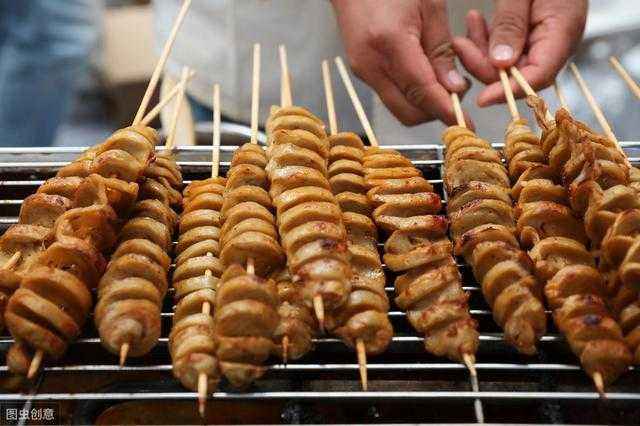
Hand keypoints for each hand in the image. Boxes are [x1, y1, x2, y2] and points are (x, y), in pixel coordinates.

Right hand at [332, 0, 471, 126]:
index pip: (422, 92)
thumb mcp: (430, 7)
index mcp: (390, 44)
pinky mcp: (361, 71)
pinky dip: (411, 94)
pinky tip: (422, 73)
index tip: (467, 125)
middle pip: (408, 113)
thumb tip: (454, 88)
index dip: (446, 111)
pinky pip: (390, 95)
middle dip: (436, 111)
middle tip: (457, 92)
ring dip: (424, 104)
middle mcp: (371, 65)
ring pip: (399, 107)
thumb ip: (441, 50)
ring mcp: (363, 71)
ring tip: (440, 78)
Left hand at [452, 0, 586, 106]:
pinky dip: (487, 40)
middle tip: (461, 46)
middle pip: (517, 75)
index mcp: (563, 31)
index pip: (539, 76)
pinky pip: (506, 49)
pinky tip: (476, 22)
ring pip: (506, 64)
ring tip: (469, 26)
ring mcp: (543, 39)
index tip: (481, 98)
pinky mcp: (530, 34)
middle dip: (485, 65)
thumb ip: (512, 23)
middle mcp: (556, 42)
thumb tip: (501, 63)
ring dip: (482, 51)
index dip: (509, 91)